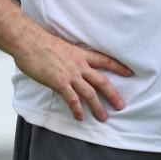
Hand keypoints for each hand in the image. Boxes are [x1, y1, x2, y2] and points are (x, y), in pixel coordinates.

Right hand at [15, 31, 133, 121]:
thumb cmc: (42, 43)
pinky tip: (80, 117)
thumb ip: (71, 57)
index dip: (119, 67)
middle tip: (121, 105)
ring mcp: (71, 74)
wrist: (30, 42)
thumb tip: (71, 63)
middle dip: (113, 94)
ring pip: (90, 93)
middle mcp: (80, 65)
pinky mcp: (59, 83)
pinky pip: (72, 99)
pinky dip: (77, 109)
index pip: (105, 60)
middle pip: (102, 81)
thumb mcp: (63, 47)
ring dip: (98, 107)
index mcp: (81, 54)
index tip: (130, 73)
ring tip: (104, 117)